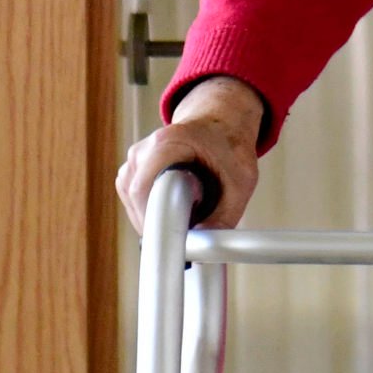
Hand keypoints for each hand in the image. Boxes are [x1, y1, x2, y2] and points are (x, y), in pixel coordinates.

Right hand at [115, 75, 266, 230]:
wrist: (220, 121)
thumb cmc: (230, 146)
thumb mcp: (241, 182)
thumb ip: (224, 217)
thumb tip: (200, 252)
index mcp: (170, 142)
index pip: (144, 189)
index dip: (156, 219)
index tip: (171, 241)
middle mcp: (145, 148)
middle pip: (136, 199)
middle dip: (157, 224)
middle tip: (183, 235)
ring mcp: (135, 158)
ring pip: (131, 202)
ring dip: (153, 218)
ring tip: (184, 215)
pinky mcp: (132, 168)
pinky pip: (131, 199)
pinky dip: (148, 210)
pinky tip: (172, 208)